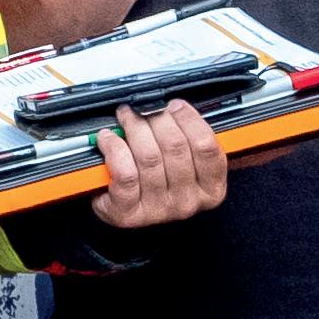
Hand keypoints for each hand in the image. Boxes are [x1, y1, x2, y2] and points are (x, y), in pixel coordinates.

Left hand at [91, 100, 228, 228]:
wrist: (128, 212)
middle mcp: (187, 202)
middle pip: (175, 147)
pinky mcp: (130, 212)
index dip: (189, 119)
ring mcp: (159, 210)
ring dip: (134, 128)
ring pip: (149, 157)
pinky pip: (125, 173)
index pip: (206, 146)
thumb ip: (188, 138)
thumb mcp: (186, 164)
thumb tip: (172, 107)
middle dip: (157, 118)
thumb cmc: (159, 184)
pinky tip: (109, 139)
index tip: (174, 105)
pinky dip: (115, 149)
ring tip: (126, 117)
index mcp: (210, 189)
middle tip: (144, 108)